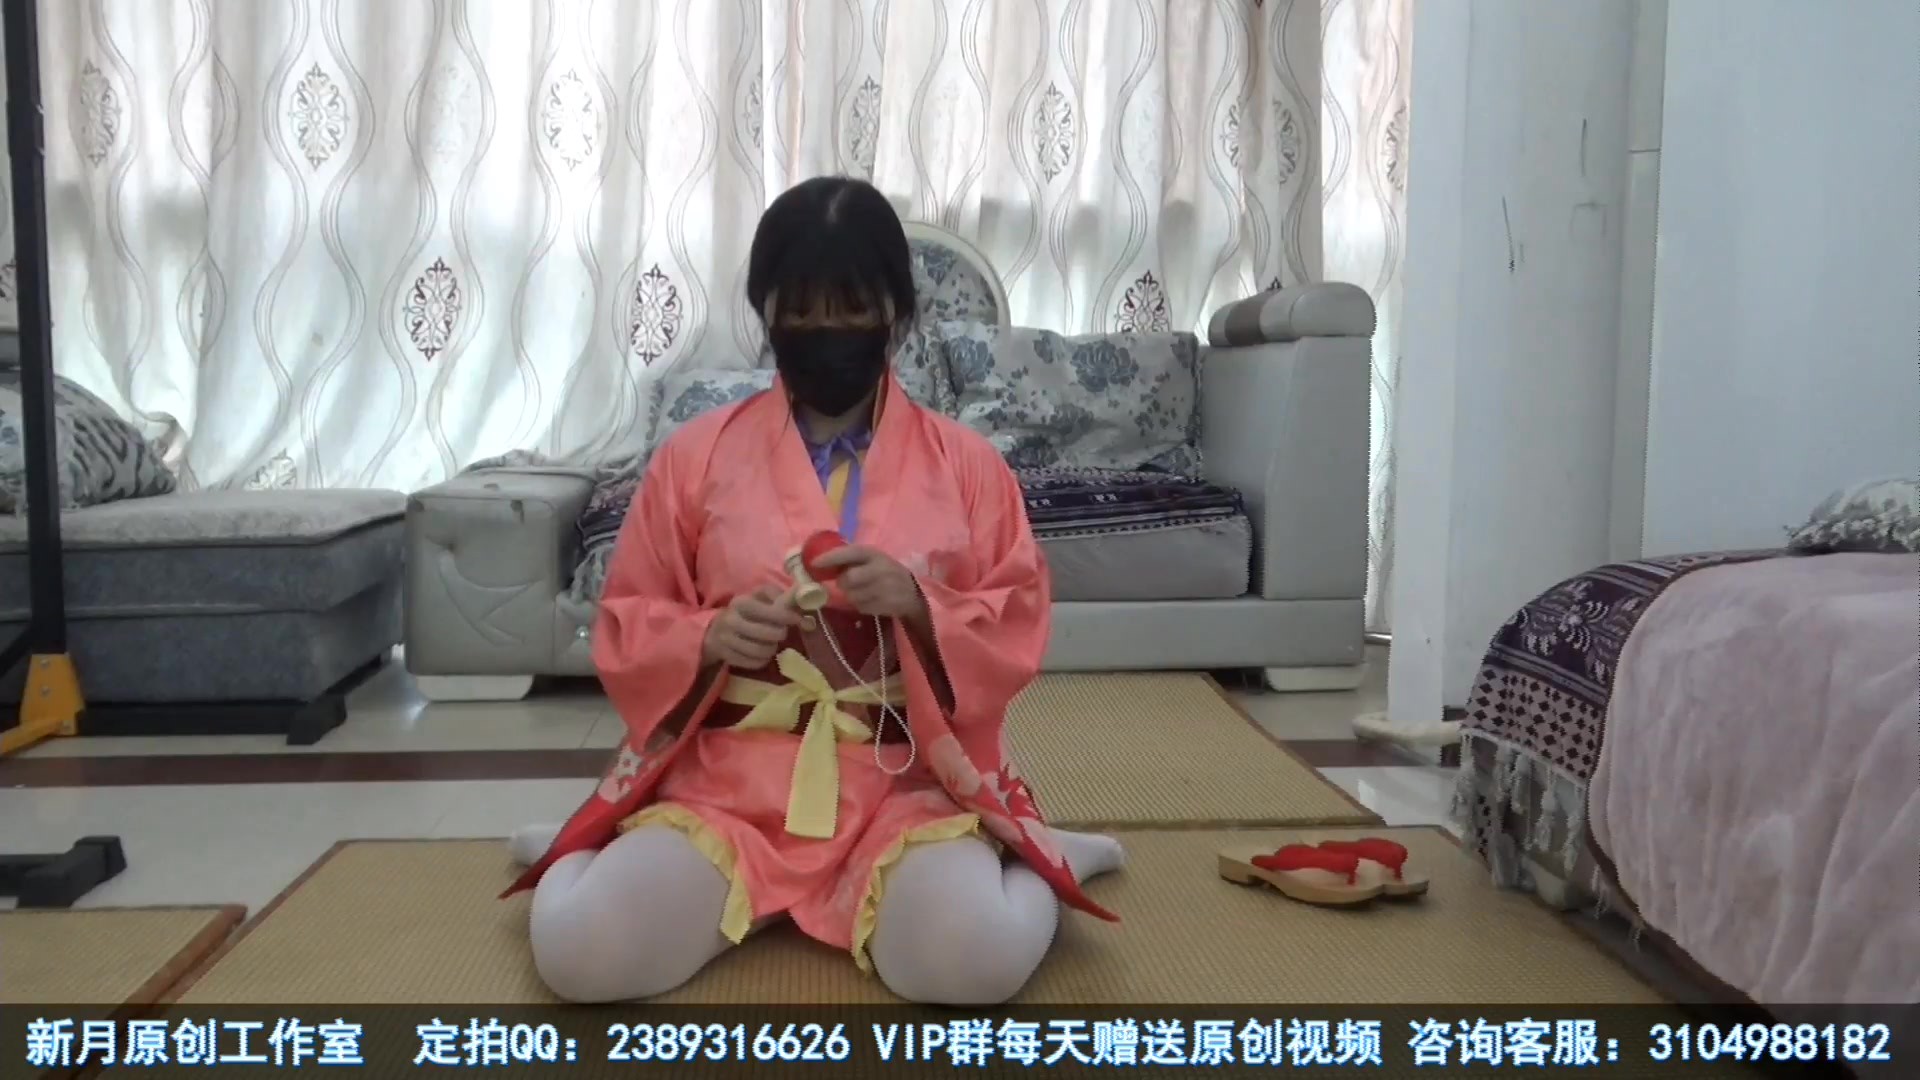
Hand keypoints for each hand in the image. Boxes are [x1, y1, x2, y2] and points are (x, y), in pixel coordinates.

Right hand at [702, 585, 800, 669]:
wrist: (713, 630)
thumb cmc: (744, 611)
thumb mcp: (759, 598)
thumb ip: (782, 597)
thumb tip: (804, 596)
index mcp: (742, 602)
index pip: (771, 612)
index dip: (788, 617)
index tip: (798, 620)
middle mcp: (732, 620)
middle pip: (768, 634)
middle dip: (780, 634)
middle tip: (781, 633)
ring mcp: (727, 639)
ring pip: (761, 651)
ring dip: (772, 648)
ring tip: (771, 643)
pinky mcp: (726, 656)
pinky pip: (753, 663)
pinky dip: (763, 660)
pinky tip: (762, 653)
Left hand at [810, 545, 927, 620]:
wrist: (912, 590)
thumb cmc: (885, 572)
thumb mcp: (872, 560)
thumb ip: (851, 560)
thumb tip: (820, 564)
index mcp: (874, 554)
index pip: (849, 552)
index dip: (831, 557)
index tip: (814, 563)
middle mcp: (881, 569)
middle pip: (849, 578)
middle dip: (843, 583)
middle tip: (846, 584)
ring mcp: (885, 588)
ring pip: (853, 596)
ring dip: (851, 596)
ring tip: (862, 592)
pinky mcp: (887, 604)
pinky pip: (861, 607)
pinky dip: (861, 605)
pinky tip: (870, 600)